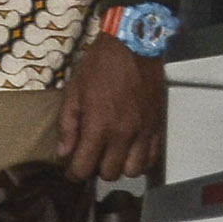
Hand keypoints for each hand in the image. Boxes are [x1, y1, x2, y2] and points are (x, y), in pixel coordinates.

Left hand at [61, 34, 166, 181]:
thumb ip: (68, 125)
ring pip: (134, 171)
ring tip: (112, 154)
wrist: (134, 46)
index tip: (71, 172)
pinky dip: (140, 160)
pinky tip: (130, 150)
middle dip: (97, 170)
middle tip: (91, 157)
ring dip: (120, 167)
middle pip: (110, 174)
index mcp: (99, 127)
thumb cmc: (99, 66)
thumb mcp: (74, 92)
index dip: (74, 174)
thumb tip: (64, 153)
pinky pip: (152, 157)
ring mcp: (144, 132)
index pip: (85, 168)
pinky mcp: (158, 126)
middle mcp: (124, 135)